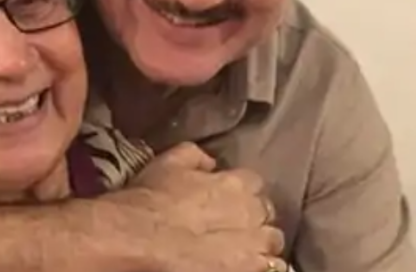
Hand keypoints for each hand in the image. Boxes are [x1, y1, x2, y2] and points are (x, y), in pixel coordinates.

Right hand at [123, 142, 286, 271]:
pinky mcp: (250, 271)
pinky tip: (246, 265)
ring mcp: (254, 245)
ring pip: (273, 242)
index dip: (242, 192)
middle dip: (255, 218)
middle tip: (235, 227)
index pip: (255, 183)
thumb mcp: (168, 162)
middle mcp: (251, 212)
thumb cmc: (152, 199)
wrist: (142, 237)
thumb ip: (195, 155)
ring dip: (261, 244)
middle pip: (266, 212)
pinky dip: (263, 266)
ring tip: (244, 251)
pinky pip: (272, 268)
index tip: (230, 200)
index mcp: (235, 183)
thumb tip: (210, 162)